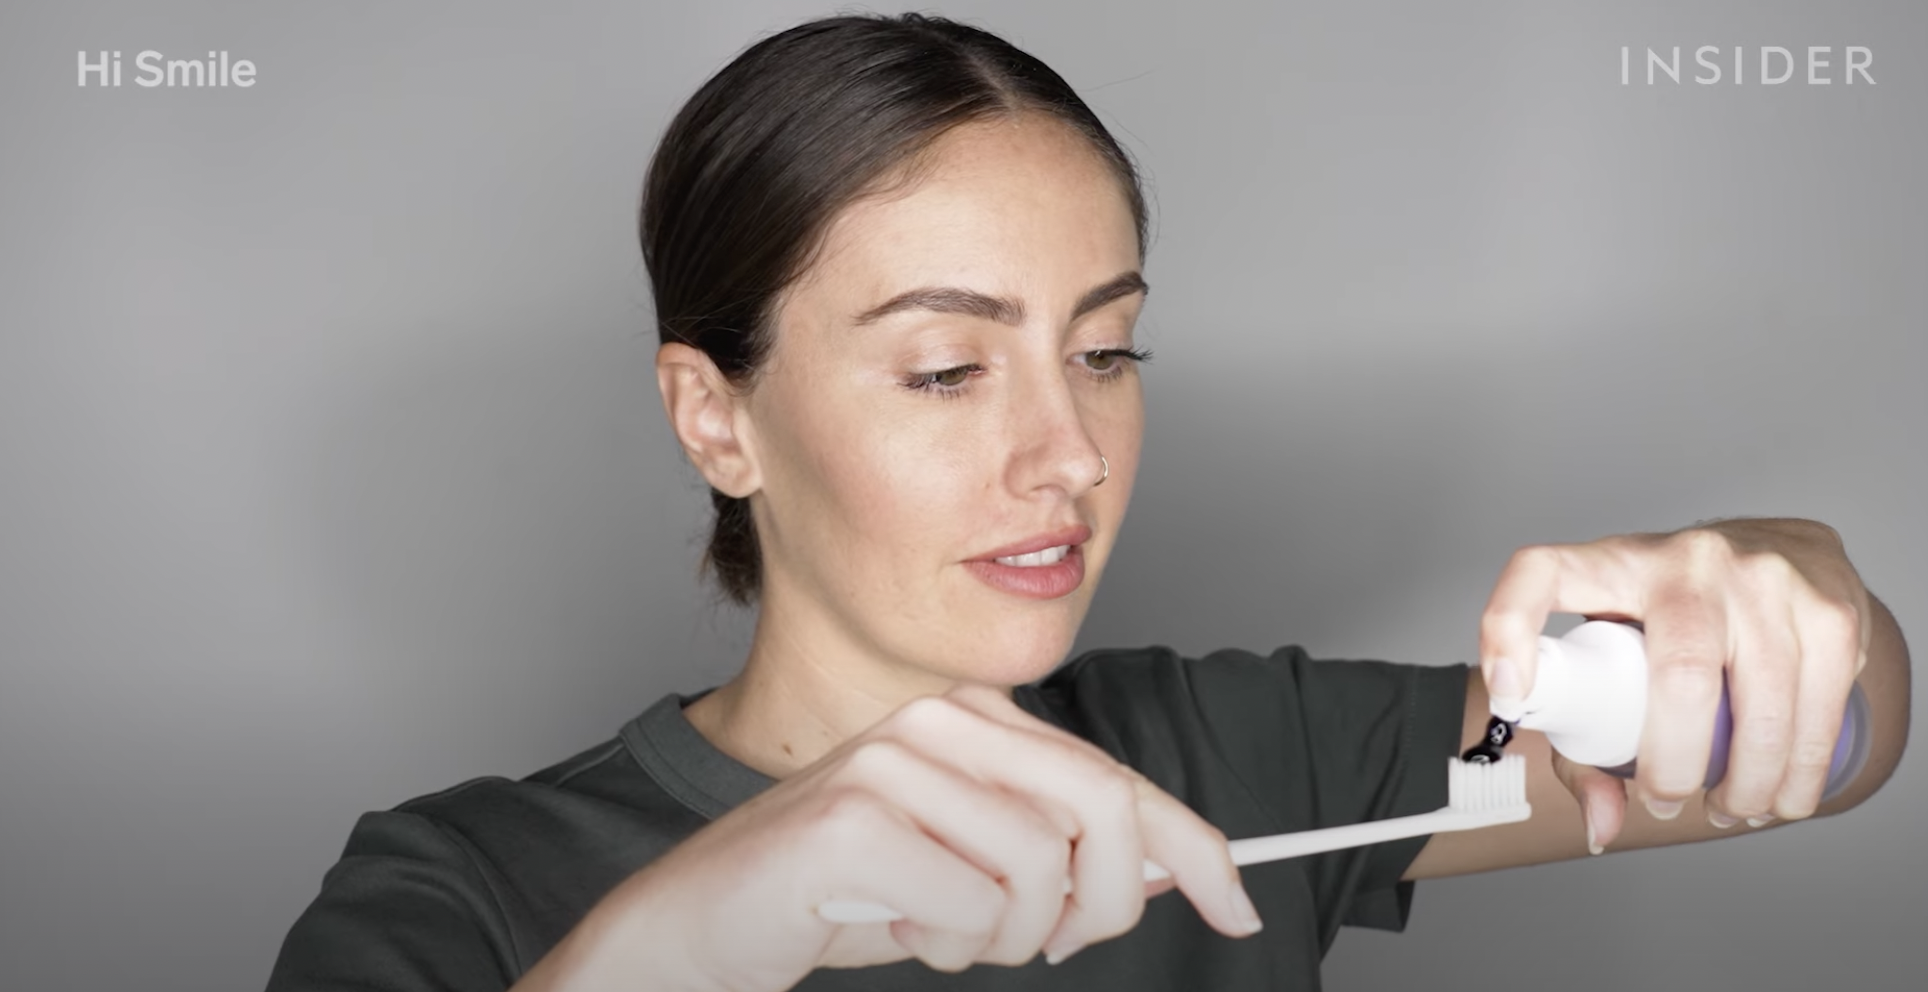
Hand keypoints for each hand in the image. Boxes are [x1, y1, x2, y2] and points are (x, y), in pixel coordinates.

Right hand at [566, 684, 1260, 991]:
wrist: (699, 925)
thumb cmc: (839, 897)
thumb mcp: (968, 871)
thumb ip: (1057, 853)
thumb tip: (1169, 864)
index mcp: (972, 719)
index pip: (1112, 776)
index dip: (1192, 844)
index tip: (1239, 902)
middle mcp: (939, 720)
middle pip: (1102, 810)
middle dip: (1106, 904)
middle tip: (1055, 946)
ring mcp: (895, 760)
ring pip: (1044, 874)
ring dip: (1004, 938)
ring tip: (939, 930)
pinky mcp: (858, 819)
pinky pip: (975, 910)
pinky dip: (949, 946)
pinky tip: (895, 930)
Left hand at [1477, 518, 1869, 849]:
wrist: (1782, 550)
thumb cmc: (1676, 617)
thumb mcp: (1618, 651)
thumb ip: (1588, 741)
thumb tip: (1602, 827)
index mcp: (1612, 563)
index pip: (1541, 572)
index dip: (1510, 625)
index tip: (1508, 692)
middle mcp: (1687, 560)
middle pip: (1681, 675)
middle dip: (1676, 763)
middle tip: (1669, 802)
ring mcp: (1765, 577)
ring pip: (1762, 703)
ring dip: (1749, 782)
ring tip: (1734, 808)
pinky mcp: (1829, 606)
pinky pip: (1819, 706)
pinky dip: (1802, 768)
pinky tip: (1784, 793)